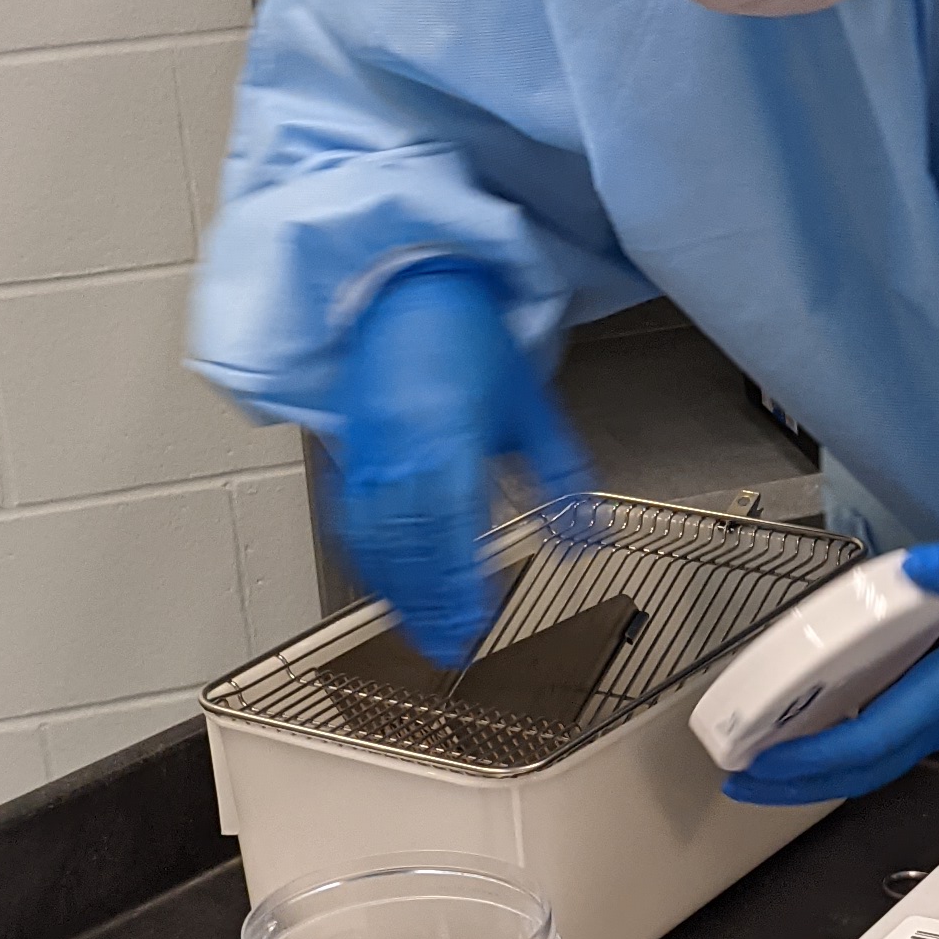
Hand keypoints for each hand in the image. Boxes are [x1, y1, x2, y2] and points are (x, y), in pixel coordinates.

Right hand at [332, 263, 592, 665]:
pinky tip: (388, 588)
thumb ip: (563, 480)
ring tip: (423, 631)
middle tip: (452, 648)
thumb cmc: (472, 344)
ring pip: (376, 538)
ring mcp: (367, 452)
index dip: (462, 580)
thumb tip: (590, 542)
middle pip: (410, 542)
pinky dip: (369, 562)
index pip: (452, 523)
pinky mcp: (348, 453)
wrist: (409, 291)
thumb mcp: (533, 409)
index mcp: (450, 434)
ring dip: (399, 592)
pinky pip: (351, 521)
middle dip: (430, 603)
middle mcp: (400, 448)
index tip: (478, 622)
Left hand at [720, 539, 938, 804]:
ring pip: (870, 767)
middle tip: (738, 781)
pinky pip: (883, 750)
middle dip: (795, 784)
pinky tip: (816, 739)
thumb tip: (917, 565)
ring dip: (814, 776)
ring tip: (763, 769)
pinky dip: (841, 755)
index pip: (866, 742)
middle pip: (858, 773)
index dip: (808, 758)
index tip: (760, 758)